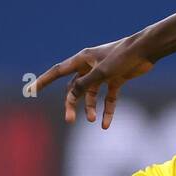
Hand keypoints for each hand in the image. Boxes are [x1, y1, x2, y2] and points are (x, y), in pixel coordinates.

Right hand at [30, 36, 153, 127]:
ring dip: (90, 108)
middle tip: (69, 120)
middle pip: (73, 88)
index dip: (43, 81)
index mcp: (82, 59)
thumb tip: (71, 95)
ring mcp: (102, 73)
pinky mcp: (115, 79)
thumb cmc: (122, 57)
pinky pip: (107, 98)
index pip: (57, 72)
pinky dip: (107, 110)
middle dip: (71, 104)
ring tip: (93, 120)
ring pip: (90, 94)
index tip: (30, 91)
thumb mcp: (101, 73)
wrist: (145, 51)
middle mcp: (89, 66)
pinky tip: (106, 124)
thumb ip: (84, 84)